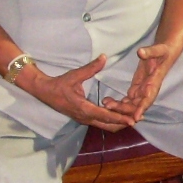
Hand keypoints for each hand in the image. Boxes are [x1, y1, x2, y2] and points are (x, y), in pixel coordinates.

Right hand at [21, 55, 135, 131]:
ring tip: (133, 117)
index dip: (120, 118)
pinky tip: (121, 115)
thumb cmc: (59, 84)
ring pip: (105, 125)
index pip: (105, 116)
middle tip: (139, 118)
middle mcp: (85, 117)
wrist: (44, 92)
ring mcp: (84, 119)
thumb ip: (90, 67)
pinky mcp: (84, 118)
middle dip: (123, 123)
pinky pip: (101, 122)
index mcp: (83, 108)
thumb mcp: (74, 75)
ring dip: (118, 123)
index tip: (133, 120)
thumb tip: (104, 56)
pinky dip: (112, 120)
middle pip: (108, 125)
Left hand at [101, 43, 177, 121]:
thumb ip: (150, 52)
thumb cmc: (163, 52)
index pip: (149, 98)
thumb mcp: (159, 50)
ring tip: (106, 104)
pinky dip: (119, 103)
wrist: (165, 53)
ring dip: (120, 107)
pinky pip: (128, 99)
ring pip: (131, 104)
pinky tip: (108, 102)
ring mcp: (142, 90)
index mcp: (154, 83)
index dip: (142, 108)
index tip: (136, 117)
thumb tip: (140, 52)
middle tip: (109, 107)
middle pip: (137, 105)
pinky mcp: (137, 88)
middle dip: (125, 109)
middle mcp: (148, 90)